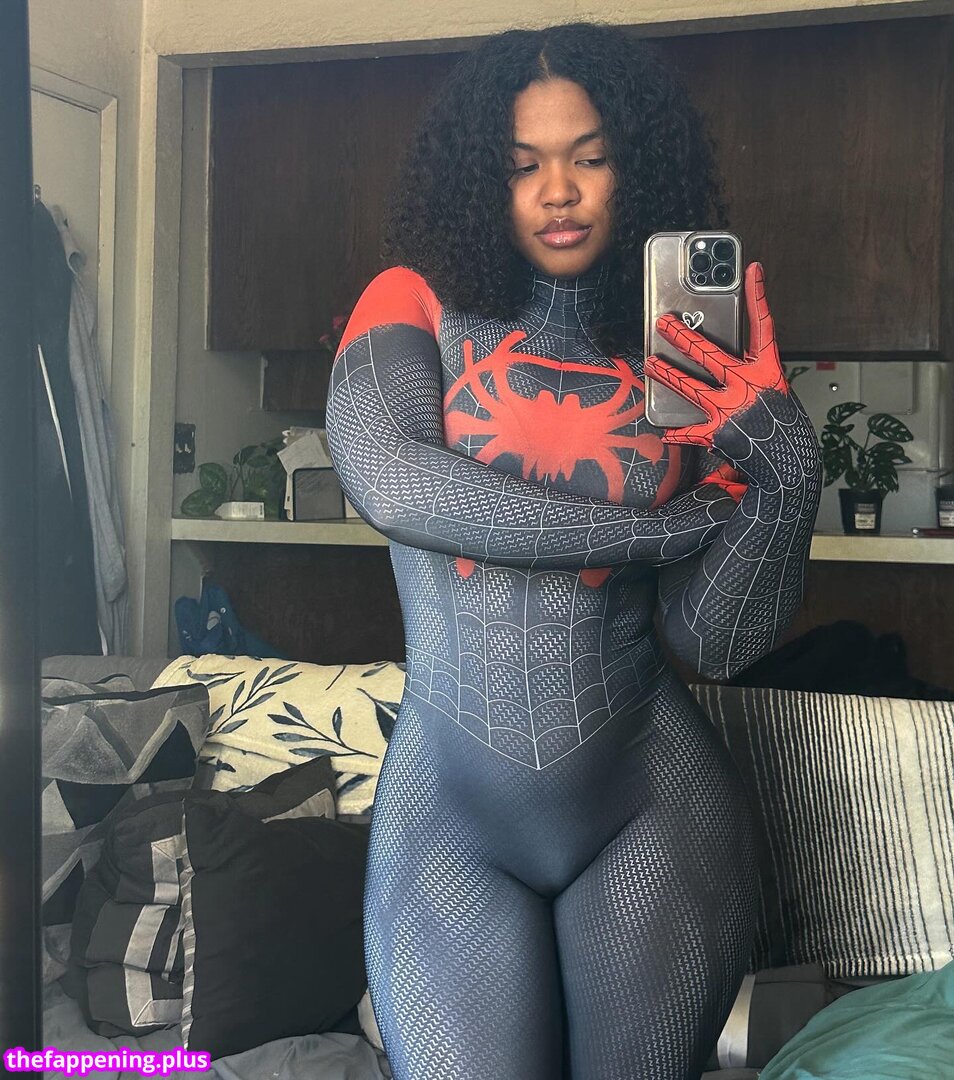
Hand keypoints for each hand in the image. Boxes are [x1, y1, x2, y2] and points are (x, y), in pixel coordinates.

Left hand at [643, 261, 785, 446]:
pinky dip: (677, 432)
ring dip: (666, 374)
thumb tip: (720, 362)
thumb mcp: (772, 389)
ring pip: (689, 386)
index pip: (763, 326)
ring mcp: (730, 408)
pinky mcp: (718, 431)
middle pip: (709, 354)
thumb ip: (748, 372)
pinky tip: (664, 430)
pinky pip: (690, 430)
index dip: (759, 296)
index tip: (753, 270)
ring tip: (650, 364)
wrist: (789, 461)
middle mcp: (747, 385)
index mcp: (766, 370)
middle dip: (683, 337)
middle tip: (665, 323)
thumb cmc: (780, 422)